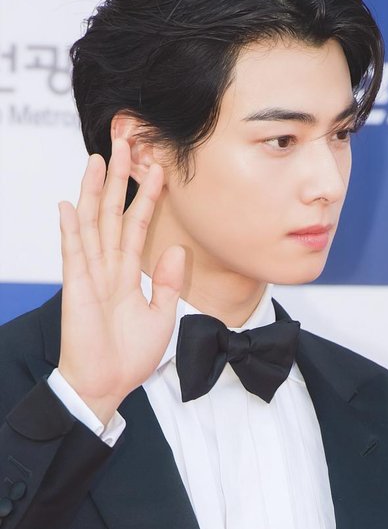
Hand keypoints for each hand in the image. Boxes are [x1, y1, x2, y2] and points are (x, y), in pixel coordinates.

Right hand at [57, 138, 184, 424]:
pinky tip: (69, 204)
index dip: (147, 196)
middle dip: (119, 179)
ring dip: (94, 191)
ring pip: (92, 224)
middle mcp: (107, 267)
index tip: (158, 168)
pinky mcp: (77, 289)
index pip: (137, 224)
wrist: (106, 384)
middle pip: (112, 213)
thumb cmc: (128, 355)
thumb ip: (169, 283)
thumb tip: (177, 249)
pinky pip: (73, 254)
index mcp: (126, 273)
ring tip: (98, 159)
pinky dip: (71, 229)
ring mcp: (90, 275)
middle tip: (125, 144)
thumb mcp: (162, 315)